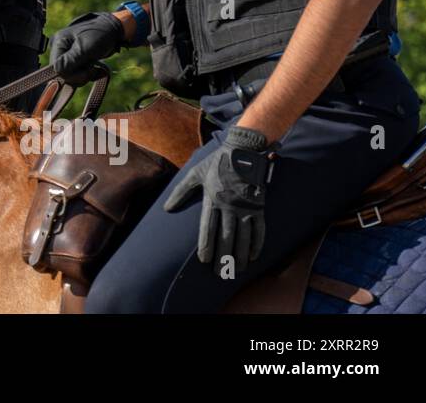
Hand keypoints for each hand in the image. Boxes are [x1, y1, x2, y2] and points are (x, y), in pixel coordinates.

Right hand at [49, 12, 124, 84]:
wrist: (114, 30)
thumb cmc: (100, 35)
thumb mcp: (86, 47)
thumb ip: (71, 59)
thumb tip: (58, 71)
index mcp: (59, 42)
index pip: (56, 67)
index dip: (71, 74)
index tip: (88, 70)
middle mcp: (60, 48)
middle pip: (62, 72)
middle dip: (79, 75)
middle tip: (93, 69)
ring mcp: (67, 54)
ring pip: (69, 75)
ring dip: (84, 76)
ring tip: (95, 68)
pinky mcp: (74, 59)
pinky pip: (76, 73)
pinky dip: (87, 75)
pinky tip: (95, 69)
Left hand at [163, 126, 271, 269]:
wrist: (243, 152)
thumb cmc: (217, 163)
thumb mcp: (195, 173)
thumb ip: (180, 192)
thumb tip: (166, 209)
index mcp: (212, 199)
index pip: (208, 228)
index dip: (207, 245)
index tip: (204, 260)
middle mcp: (229, 206)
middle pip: (226, 237)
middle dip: (223, 257)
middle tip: (220, 273)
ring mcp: (245, 207)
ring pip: (244, 237)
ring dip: (241, 255)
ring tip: (237, 270)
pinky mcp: (258, 206)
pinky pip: (259, 229)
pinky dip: (257, 243)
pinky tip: (254, 256)